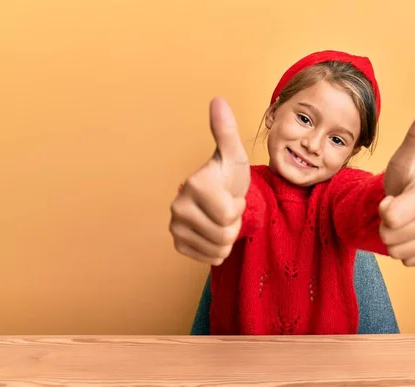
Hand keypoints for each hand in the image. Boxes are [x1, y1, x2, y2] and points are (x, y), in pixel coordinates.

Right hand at [169, 97, 249, 265]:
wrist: (219, 197)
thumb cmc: (229, 176)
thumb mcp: (234, 155)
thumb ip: (226, 131)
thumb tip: (218, 100)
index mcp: (194, 185)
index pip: (229, 215)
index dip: (238, 207)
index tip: (231, 194)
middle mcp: (178, 207)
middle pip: (224, 234)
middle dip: (234, 224)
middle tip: (227, 208)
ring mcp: (175, 227)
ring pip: (218, 248)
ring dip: (228, 237)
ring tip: (221, 219)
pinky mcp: (178, 244)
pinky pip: (209, 258)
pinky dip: (218, 249)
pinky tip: (213, 231)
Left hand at [379, 109, 414, 265]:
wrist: (410, 202)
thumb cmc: (402, 181)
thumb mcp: (401, 162)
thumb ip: (413, 140)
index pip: (389, 216)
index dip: (383, 209)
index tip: (391, 199)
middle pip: (389, 237)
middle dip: (385, 226)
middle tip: (395, 212)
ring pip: (396, 252)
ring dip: (393, 239)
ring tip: (402, 223)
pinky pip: (407, 262)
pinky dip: (404, 252)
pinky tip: (410, 235)